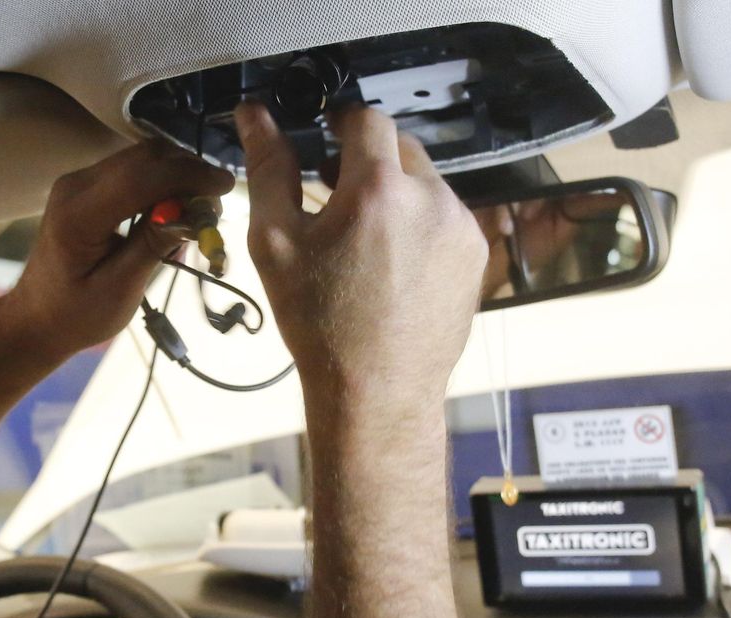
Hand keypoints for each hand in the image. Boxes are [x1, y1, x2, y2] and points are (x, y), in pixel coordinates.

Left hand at [0, 140, 234, 360]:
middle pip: (144, 158)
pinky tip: (176, 207)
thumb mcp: (120, 289)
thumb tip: (195, 212)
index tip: (226, 185)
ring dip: (177, 175)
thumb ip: (153, 245)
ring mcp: (79, 181)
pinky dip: (161, 181)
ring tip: (200, 209)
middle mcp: (75, 186)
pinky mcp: (87, 185)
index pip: (141, 177)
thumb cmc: (76, 314)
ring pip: (142, 158)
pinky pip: (133, 170)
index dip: (188, 175)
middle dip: (188, 173)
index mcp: (78, 215)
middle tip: (215, 206)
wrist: (36, 317)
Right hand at [235, 103, 486, 415]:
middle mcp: (430, 197)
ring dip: (396, 194)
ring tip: (366, 240)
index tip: (325, 140)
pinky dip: (420, 225)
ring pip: (425, 182)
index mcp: (378, 187)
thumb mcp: (275, 244)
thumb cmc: (319, 322)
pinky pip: (445, 217)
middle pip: (400, 146)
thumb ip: (269, 169)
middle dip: (369, 161)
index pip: (366, 118)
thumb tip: (254, 115)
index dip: (341, 123)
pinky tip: (394, 265)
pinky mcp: (475, 253)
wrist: (376, 389)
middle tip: (337, 197)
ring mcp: (460, 225)